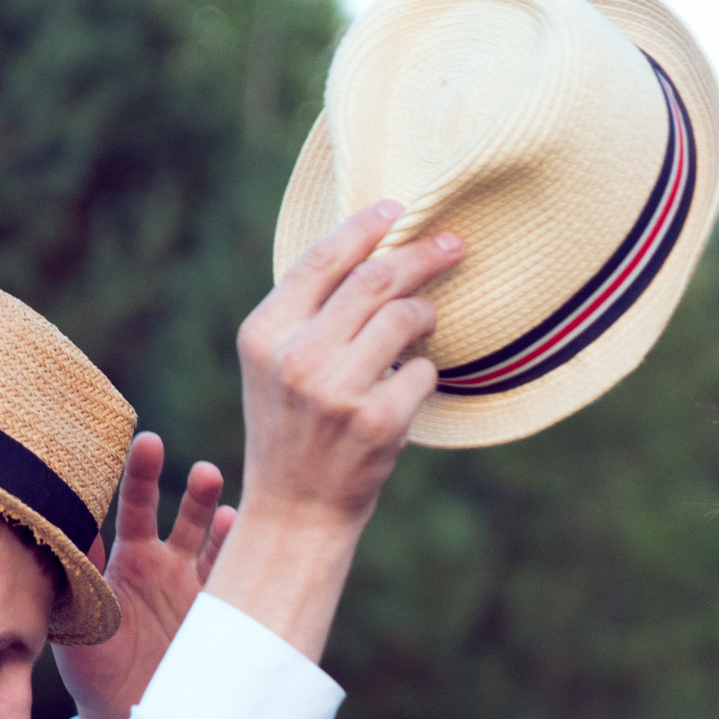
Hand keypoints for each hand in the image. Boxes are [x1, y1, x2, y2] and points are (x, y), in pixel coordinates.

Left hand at [52, 432, 231, 718]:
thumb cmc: (92, 671)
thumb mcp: (76, 621)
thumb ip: (74, 575)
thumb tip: (61, 522)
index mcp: (129, 560)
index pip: (137, 507)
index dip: (142, 475)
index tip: (146, 442)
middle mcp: (167, 565)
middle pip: (185, 515)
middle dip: (194, 490)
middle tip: (201, 471)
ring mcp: (197, 588)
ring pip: (215, 541)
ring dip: (220, 516)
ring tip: (219, 495)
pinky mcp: (220, 615)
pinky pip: (234, 579)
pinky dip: (239, 557)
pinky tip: (240, 532)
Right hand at [205, 201, 463, 661]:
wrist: (295, 510)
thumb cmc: (293, 427)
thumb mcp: (276, 363)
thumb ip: (308, 310)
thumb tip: (373, 246)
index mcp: (264, 333)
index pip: (323, 258)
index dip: (366, 226)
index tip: (400, 208)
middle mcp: (296, 356)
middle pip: (376, 278)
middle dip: (422, 255)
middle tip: (453, 244)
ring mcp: (337, 390)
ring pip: (406, 319)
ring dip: (426, 315)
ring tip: (426, 324)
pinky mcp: (377, 421)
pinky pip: (423, 371)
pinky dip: (424, 374)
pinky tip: (408, 386)